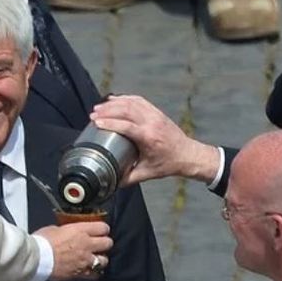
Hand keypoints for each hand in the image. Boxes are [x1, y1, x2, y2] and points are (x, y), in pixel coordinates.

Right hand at [37, 221, 111, 280]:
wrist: (37, 259)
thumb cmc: (42, 242)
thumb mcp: (55, 229)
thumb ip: (67, 231)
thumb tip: (69, 232)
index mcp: (80, 231)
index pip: (103, 227)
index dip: (103, 229)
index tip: (100, 230)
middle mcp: (86, 245)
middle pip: (108, 243)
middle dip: (105, 243)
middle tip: (100, 244)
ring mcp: (85, 260)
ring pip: (105, 260)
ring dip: (101, 259)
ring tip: (95, 258)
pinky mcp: (80, 273)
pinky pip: (95, 274)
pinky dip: (94, 272)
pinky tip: (90, 269)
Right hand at [89, 95, 222, 185]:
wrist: (187, 155)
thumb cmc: (169, 164)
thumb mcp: (147, 173)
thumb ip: (128, 178)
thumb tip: (112, 181)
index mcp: (149, 138)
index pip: (126, 126)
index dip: (110, 123)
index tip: (96, 122)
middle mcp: (152, 123)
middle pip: (127, 110)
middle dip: (108, 110)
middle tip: (94, 114)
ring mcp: (155, 115)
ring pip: (132, 103)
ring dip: (114, 103)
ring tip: (99, 107)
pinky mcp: (157, 112)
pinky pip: (139, 101)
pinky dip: (125, 99)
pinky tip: (114, 100)